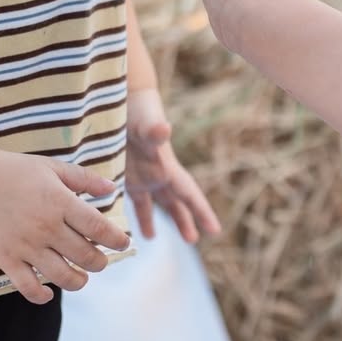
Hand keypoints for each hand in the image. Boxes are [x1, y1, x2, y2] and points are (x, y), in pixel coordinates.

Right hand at [0, 149, 129, 303]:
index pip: (98, 228)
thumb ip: (84, 179)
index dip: (116, 239)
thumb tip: (112, 190)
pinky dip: (41, 295)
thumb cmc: (16, 170)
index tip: (124, 242)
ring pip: (62, 276)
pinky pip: (28, 287)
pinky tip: (49, 293)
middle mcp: (47, 227)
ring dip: (78, 281)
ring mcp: (26, 246)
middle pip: (85, 255)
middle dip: (100, 262)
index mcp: (61, 202)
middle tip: (101, 261)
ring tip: (82, 277)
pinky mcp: (6, 259)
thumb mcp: (53, 167)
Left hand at [126, 88, 220, 242]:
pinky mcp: (127, 173)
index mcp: (167, 168)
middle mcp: (158, 174)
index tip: (216, 230)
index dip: (201, 211)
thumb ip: (155, 130)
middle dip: (185, 220)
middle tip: (193, 240)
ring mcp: (143, 174)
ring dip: (159, 219)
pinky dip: (133, 213)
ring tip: (153, 239)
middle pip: (176, 202)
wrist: (126, 100)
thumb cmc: (138, 112)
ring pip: (155, 203)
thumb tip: (165, 129)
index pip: (189, 194)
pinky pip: (133, 199)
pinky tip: (129, 225)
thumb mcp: (146, 123)